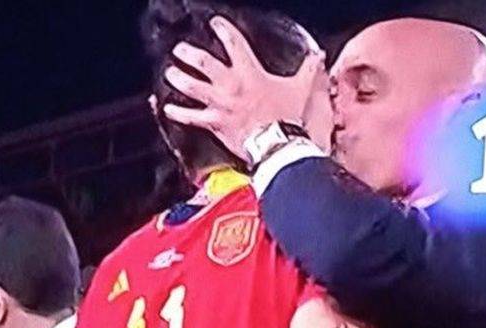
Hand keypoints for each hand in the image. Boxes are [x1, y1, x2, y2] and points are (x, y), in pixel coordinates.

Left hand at [162, 15, 326, 160]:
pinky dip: (178, 113)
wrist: (280, 146)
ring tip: (171, 73)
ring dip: (178, 78)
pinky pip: (191, 117)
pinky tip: (169, 109)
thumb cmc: (290, 119)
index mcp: (251, 72)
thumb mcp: (304, 90)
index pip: (234, 43)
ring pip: (191, 86)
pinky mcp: (215, 124)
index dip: (223, 30)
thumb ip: (309, 71)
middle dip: (189, 53)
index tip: (216, 24)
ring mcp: (220, 105)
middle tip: (180, 49)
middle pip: (203, 62)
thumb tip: (317, 57)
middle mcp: (230, 85)